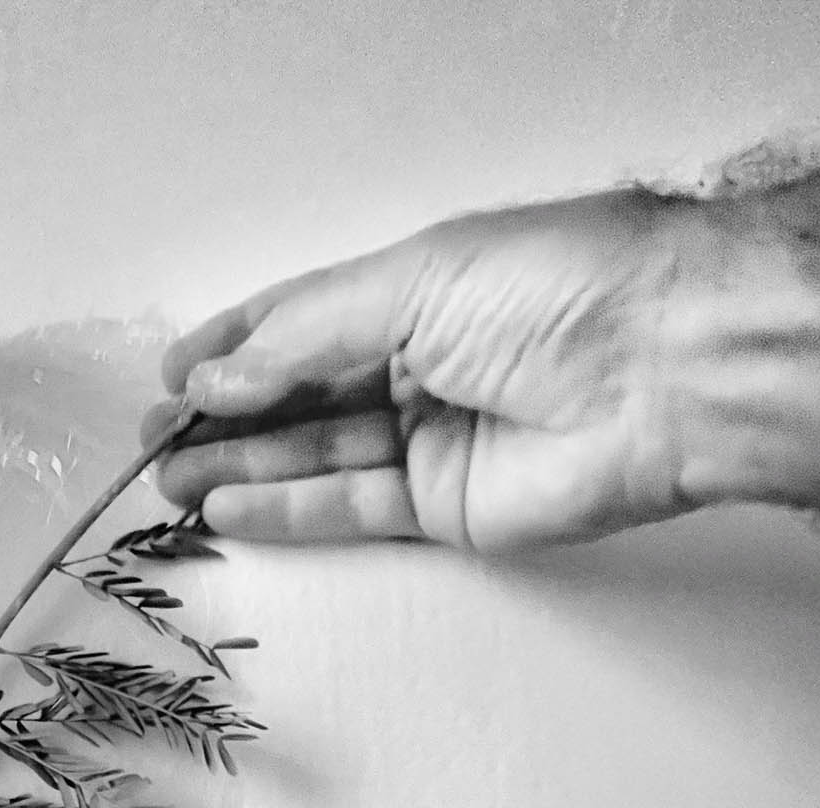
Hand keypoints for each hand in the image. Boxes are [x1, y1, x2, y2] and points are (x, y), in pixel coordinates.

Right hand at [145, 184, 819, 552]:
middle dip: (224, 417)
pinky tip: (228, 507)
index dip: (234, 346)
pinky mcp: (447, 509)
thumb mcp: (411, 286)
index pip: (304, 320)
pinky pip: (352, 510)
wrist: (664, 370)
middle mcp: (421, 364)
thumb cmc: (555, 291)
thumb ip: (304, 339)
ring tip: (169, 482)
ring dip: (241, 468)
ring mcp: (432, 440)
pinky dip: (289, 509)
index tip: (169, 375)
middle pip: (301, 397)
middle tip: (155, 443)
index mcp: (417, 290)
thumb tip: (216, 375)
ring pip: (317, 457)